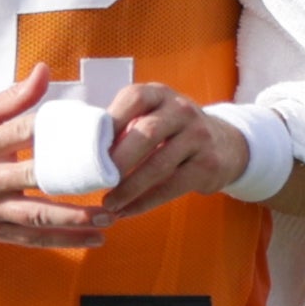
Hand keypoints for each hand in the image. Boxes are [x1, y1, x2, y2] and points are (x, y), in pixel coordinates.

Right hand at [0, 67, 112, 249]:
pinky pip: (31, 238)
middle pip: (39, 179)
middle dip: (78, 182)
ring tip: (108, 219)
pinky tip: (90, 240)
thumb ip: (12, 98)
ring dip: (76, 220)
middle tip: (114, 180)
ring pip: (38, 216)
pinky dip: (62, 240)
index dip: (63, 133)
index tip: (97, 133)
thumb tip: (44, 72)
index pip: (28, 133)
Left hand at [95, 83, 249, 217]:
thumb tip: (79, 148)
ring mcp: (198, 136)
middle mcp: (182, 110)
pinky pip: (172, 186)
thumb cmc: (172, 132)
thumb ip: (123, 125)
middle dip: (118, 160)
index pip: (133, 98)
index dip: (110, 121)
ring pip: (159, 164)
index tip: (88, 148)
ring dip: (130, 187)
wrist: (226, 144)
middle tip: (95, 181)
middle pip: (147, 132)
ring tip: (108, 203)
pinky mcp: (208, 165)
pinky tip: (128, 211)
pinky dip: (146, 201)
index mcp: (160, 94)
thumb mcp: (153, 116)